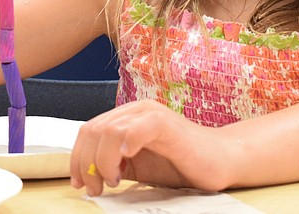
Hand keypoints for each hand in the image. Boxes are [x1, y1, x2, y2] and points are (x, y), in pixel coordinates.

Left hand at [70, 100, 234, 195]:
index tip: (80, 184)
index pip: (89, 130)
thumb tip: (85, 177)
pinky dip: (127, 142)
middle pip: (94, 130)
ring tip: (115, 181)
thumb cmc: (181, 163)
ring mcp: (153, 115)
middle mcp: (138, 110)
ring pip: (110, 130)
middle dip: (86, 164)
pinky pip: (141, 126)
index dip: (77, 158)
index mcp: (128, 117)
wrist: (221, 160)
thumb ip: (113, 164)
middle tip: (98, 188)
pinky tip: (127, 158)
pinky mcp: (168, 125)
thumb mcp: (138, 166)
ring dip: (103, 161)